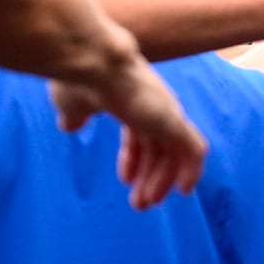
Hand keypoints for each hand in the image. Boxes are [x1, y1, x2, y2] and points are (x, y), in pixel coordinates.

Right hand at [49, 43, 207, 209]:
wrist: (87, 60)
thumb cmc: (76, 77)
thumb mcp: (72, 102)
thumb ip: (76, 114)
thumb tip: (69, 123)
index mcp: (129, 99)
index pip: (139, 133)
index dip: (133, 158)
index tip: (125, 180)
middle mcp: (152, 105)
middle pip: (158, 146)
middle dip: (149, 176)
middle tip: (140, 203)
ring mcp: (165, 112)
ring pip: (174, 153)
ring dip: (162, 180)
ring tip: (147, 203)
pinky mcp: (174, 120)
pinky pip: (194, 150)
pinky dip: (192, 170)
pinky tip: (185, 190)